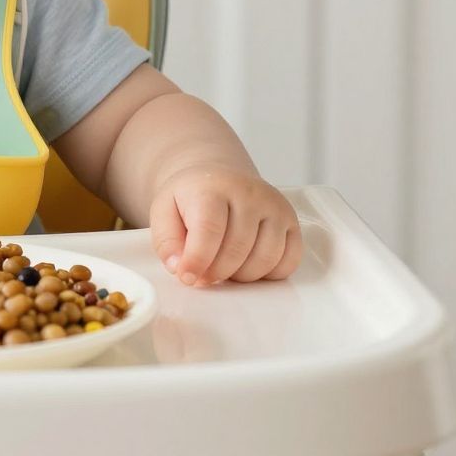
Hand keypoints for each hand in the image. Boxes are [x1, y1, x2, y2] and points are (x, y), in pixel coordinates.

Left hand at [148, 166, 301, 285]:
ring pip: (265, 259)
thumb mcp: (164, 211)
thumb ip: (166, 241)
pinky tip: (248, 264)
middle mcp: (249, 193)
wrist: (218, 178)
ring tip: (224, 266)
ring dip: (241, 276)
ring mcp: (274, 206)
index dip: (197, 260)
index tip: (187, 277)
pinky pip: (288, 261)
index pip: (210, 229)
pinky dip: (268, 274)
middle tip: (203, 274)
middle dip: (216, 273)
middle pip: (237, 250)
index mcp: (213, 187)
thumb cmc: (191, 199)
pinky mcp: (291, 221)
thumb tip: (179, 267)